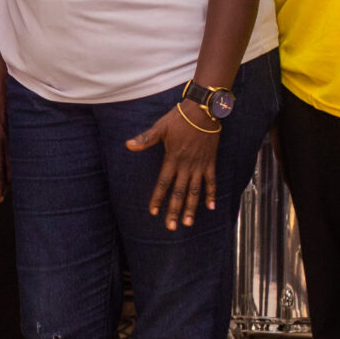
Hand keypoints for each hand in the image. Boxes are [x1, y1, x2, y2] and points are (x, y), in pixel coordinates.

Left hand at [0, 81, 8, 202]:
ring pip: (9, 163)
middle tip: (0, 196)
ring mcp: (8, 141)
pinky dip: (6, 165)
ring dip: (6, 175)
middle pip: (6, 170)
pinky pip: (7, 155)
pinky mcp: (7, 137)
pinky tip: (1, 168)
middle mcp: (4, 144)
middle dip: (3, 184)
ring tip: (1, 186)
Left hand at [124, 102, 220, 230]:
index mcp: (172, 159)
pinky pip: (211, 181)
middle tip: (172, 227)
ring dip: (192, 207)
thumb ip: (146, 139)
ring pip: (195, 191)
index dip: (158, 198)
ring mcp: (199, 165)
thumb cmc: (179, 118)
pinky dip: (211, 194)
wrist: (203, 111)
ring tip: (188, 223)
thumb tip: (128, 145)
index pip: (163, 183)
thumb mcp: (160, 128)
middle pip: (179, 192)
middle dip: (175, 210)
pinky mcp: (210, 162)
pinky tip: (210, 207)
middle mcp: (186, 165)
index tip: (153, 212)